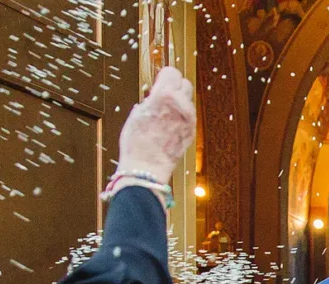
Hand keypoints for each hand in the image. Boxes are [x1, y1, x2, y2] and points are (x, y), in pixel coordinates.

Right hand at [115, 67, 195, 185]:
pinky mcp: (192, 131)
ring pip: (188, 100)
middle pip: (185, 83)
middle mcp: (180, 105)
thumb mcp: (137, 113)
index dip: (165, 75)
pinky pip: (189, 116)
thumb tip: (154, 96)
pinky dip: (181, 116)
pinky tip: (170, 124)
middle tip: (164, 94)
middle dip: (175, 86)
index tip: (160, 80)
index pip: (172, 72)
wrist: (147, 166)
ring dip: (179, 101)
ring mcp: (189, 119)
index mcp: (164, 96)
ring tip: (165, 112)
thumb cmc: (137, 142)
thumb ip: (150, 100)